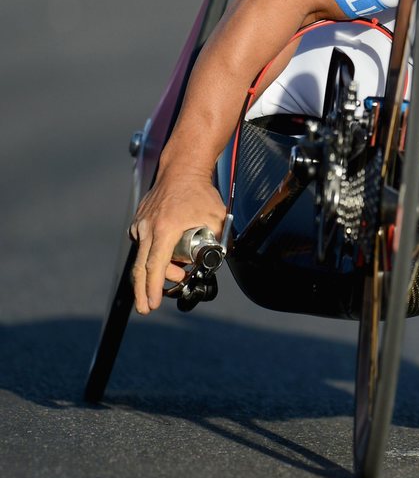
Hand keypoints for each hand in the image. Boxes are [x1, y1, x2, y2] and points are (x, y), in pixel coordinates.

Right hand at [129, 168, 225, 314]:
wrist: (182, 170)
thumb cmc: (200, 192)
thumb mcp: (217, 216)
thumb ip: (220, 239)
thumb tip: (220, 258)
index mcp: (165, 228)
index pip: (155, 265)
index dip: (153, 287)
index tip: (152, 303)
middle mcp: (148, 228)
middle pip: (141, 268)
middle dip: (143, 291)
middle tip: (147, 307)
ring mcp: (141, 224)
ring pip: (143, 257)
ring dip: (158, 270)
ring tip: (178, 272)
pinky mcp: (139, 221)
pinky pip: (144, 245)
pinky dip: (154, 255)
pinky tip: (169, 256)